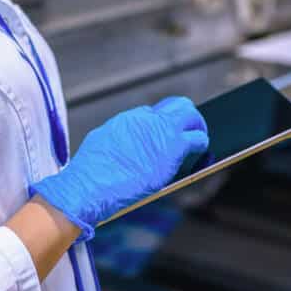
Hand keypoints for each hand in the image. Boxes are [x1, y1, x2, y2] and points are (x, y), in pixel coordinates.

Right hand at [30, 96, 208, 239]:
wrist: (88, 185)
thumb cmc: (89, 173)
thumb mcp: (103, 144)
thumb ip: (120, 140)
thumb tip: (130, 145)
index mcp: (128, 120)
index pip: (153, 114)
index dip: (160, 125)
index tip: (164, 137)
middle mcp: (146, 119)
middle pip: (176, 105)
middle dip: (185, 116)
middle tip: (189, 131)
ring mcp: (160, 131)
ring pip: (190, 115)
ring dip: (196, 126)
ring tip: (199, 138)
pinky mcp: (172, 148)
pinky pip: (197, 139)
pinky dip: (201, 143)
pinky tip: (201, 153)